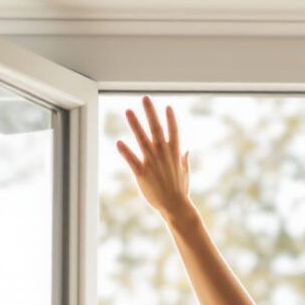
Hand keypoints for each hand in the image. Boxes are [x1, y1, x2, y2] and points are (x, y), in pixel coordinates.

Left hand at [117, 96, 194, 222]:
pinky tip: (118, 142)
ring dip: (135, 124)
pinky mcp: (142, 173)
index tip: (167, 106)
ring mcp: (152, 163)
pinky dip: (125, 151)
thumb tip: (186, 150)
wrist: (175, 206)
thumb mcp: (185, 172)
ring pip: (142, 139)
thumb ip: (184, 159)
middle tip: (145, 98)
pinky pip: (132, 160)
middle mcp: (163, 154)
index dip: (171, 118)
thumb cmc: (180, 190)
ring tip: (128, 111)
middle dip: (150, 112)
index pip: (173, 131)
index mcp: (174, 153)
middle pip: (156, 128)